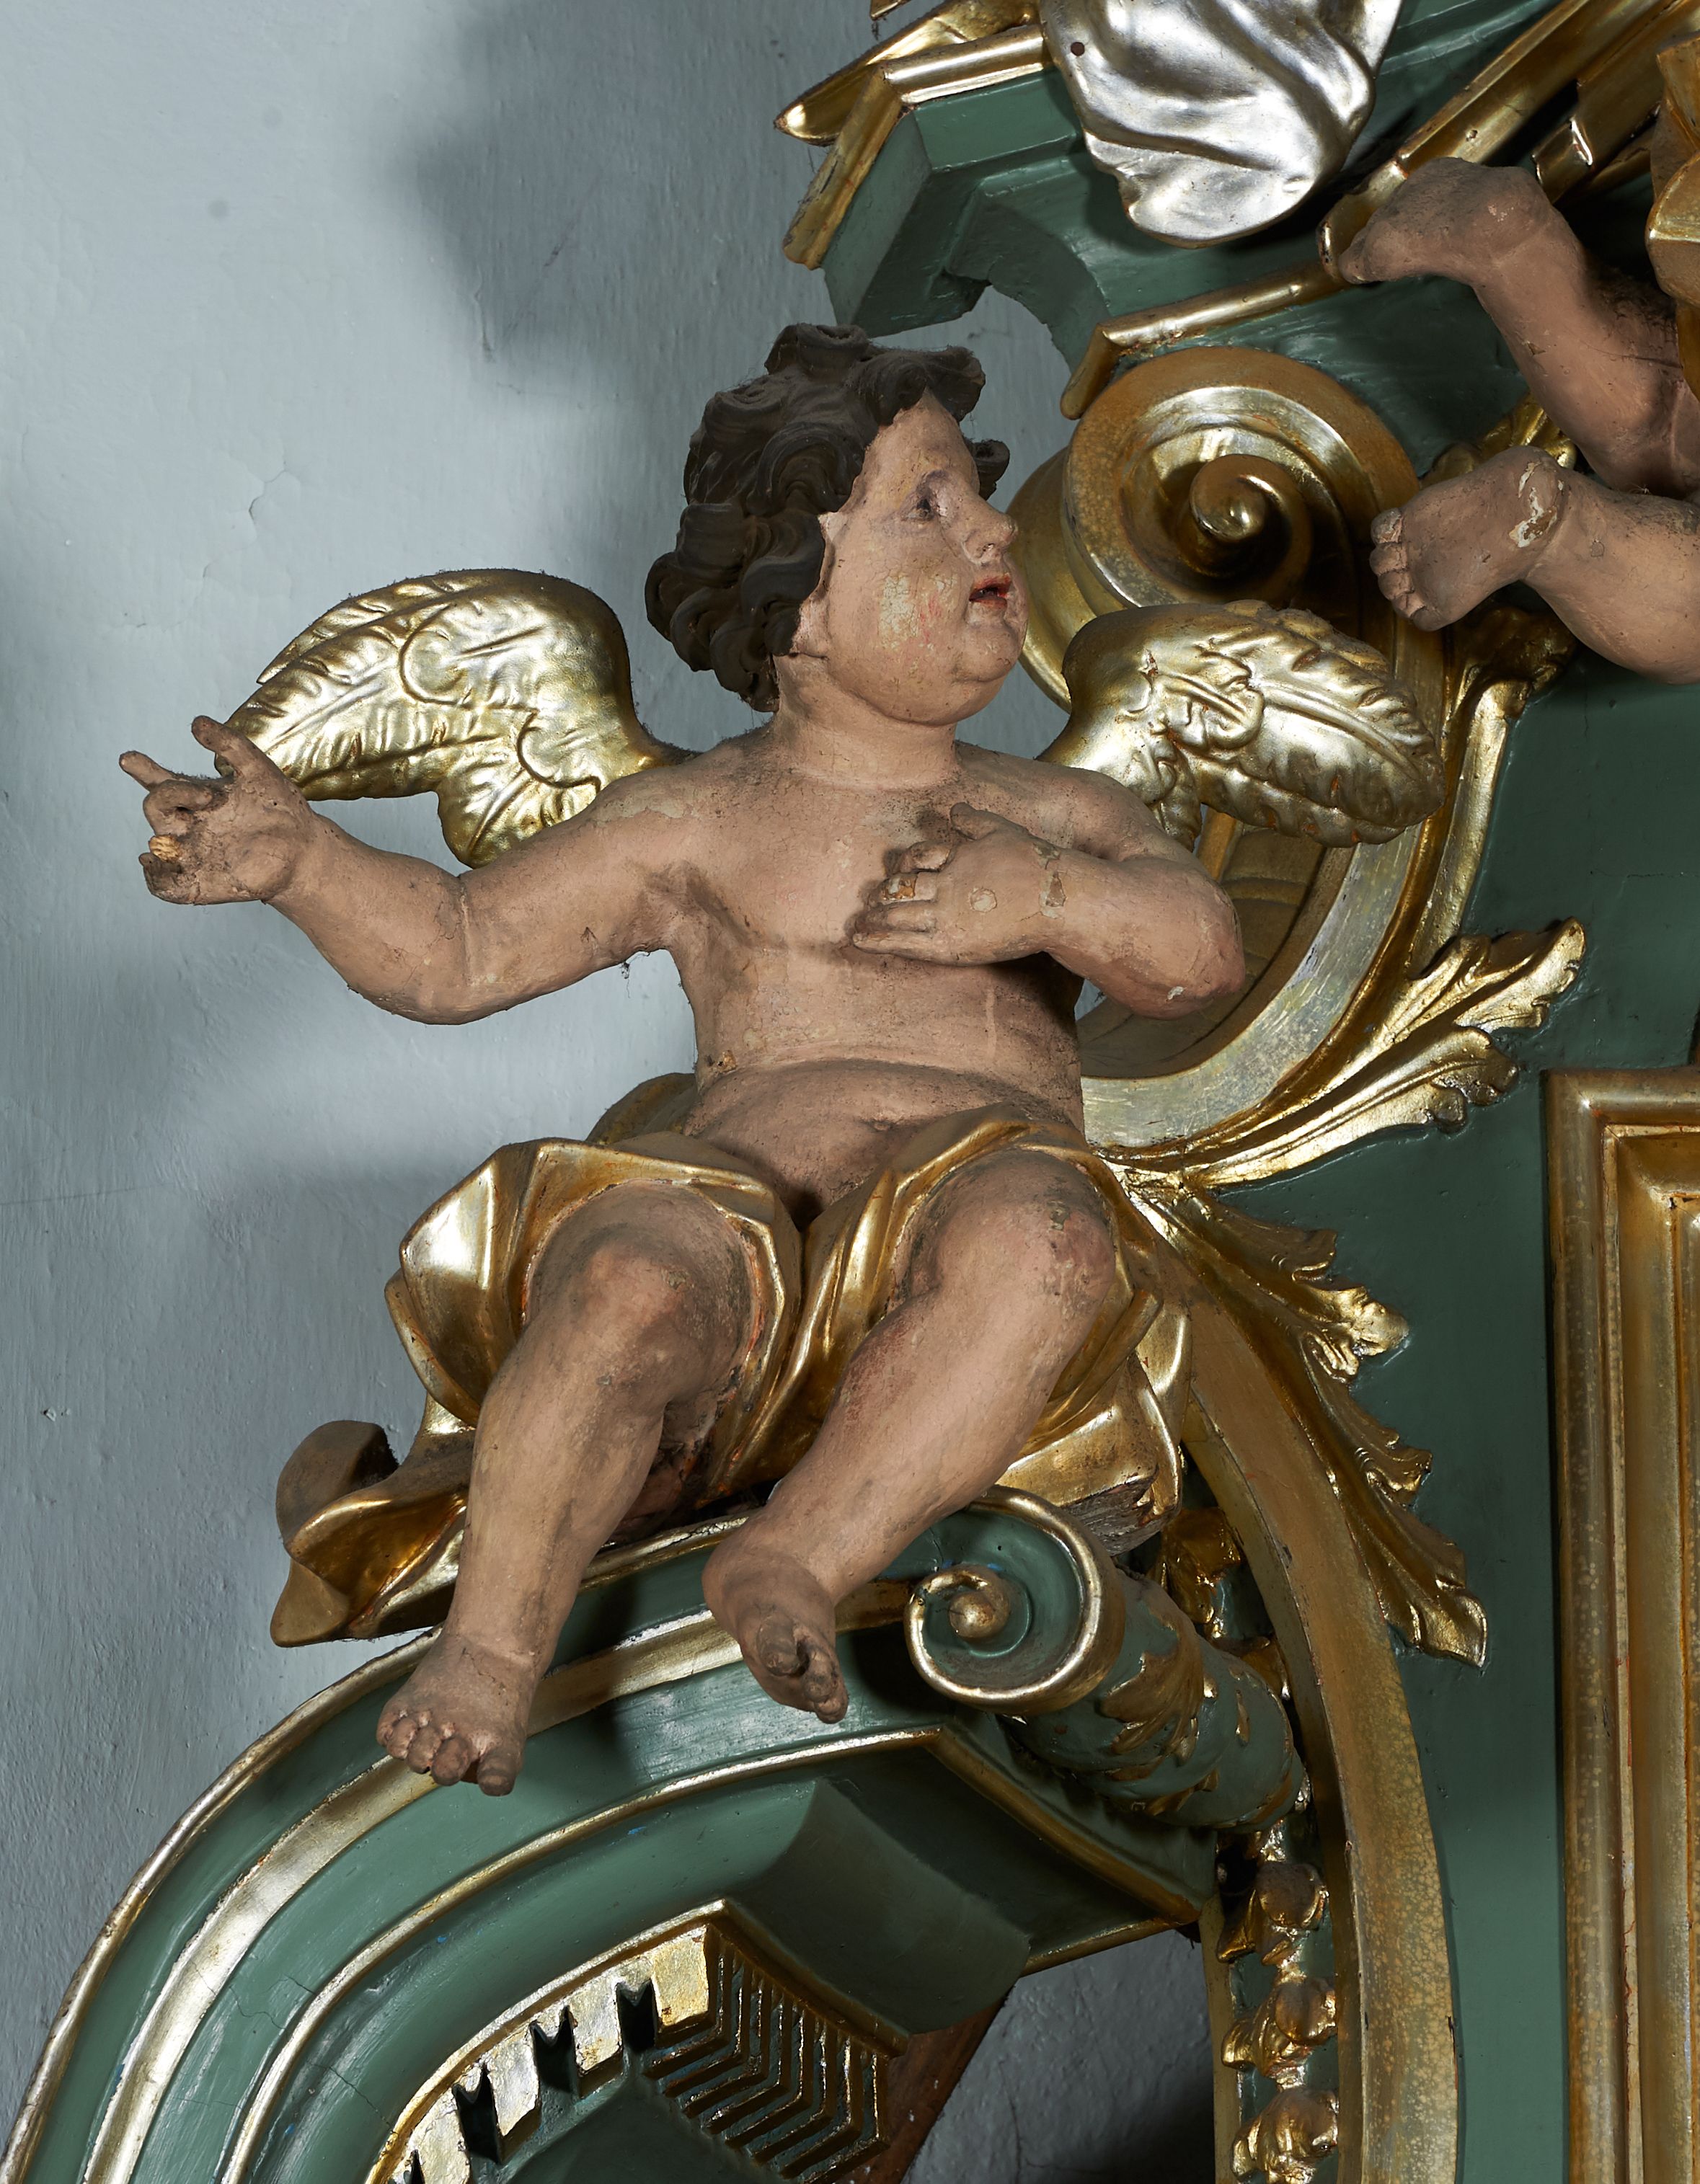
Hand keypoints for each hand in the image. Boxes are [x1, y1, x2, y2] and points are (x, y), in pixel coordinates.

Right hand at [120, 717, 315, 903]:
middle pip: (155, 808)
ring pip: (154, 851)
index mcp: (196, 797)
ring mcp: (192, 854)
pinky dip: (154, 879)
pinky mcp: (200, 883)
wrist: (303, 848)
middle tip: (208, 796)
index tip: (129, 759)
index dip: (142, 770)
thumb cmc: (279, 807)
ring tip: (168, 841)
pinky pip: (164, 887)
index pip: (161, 782)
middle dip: (170, 796)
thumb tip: (196, 722)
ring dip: (156, 843)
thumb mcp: (258, 770)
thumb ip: (229, 744)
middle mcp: (188, 825)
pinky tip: (155, 866)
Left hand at [848, 804, 1067, 964]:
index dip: (903, 866)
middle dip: (881, 896)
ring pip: (896, 915)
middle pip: (900, 889)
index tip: (898, 872)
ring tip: (857, 926)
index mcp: (956, 857)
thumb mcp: (1004, 831)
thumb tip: (953, 809)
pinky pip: (904, 943)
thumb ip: (974, 821)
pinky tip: (858, 941)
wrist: (1058, 900)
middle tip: (868, 903)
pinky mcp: (950, 945)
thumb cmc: (1036, 865)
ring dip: (872, 920)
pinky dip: (877, 941)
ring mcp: (947, 916)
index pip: (916, 858)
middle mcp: (946, 885)